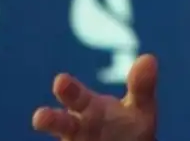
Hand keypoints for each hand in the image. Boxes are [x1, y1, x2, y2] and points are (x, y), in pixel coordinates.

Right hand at [32, 53, 158, 140]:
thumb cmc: (128, 129)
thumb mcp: (140, 109)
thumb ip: (141, 87)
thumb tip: (149, 57)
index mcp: (89, 108)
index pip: (76, 96)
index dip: (68, 90)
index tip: (60, 80)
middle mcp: (76, 129)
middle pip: (62, 123)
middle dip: (51, 119)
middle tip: (40, 116)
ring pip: (64, 140)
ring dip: (54, 130)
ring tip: (43, 125)